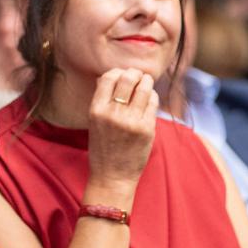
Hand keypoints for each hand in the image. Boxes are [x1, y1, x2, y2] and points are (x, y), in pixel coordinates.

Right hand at [87, 68, 158, 198]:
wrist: (112, 176)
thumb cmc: (103, 147)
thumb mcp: (94, 122)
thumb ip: (102, 100)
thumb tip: (111, 76)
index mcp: (96, 110)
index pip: (108, 77)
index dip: (118, 71)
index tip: (123, 75)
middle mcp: (112, 114)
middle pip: (128, 78)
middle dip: (135, 73)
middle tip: (138, 76)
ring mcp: (131, 121)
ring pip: (144, 88)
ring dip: (147, 81)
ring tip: (146, 83)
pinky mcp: (147, 129)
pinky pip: (153, 102)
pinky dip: (152, 96)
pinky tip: (149, 99)